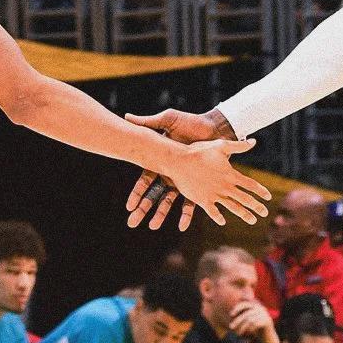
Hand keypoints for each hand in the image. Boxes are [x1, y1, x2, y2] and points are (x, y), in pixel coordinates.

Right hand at [125, 107, 230, 229]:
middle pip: (154, 194)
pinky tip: (182, 225)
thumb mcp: (168, 120)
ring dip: (161, 213)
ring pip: (169, 200)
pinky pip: (192, 201)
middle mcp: (170, 172)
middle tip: (133, 222)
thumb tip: (126, 117)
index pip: (145, 180)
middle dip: (144, 208)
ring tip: (154, 226)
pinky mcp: (198, 184)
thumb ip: (148, 121)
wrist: (215, 128)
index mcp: (161, 160)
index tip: (129, 205)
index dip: (137, 193)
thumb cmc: (191, 123)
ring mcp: (184, 180)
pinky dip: (187, 214)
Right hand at [163, 138, 269, 229]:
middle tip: (265, 213)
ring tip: (252, 220)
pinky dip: (218, 217)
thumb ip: (238, 145)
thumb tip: (253, 141)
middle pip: (245, 198)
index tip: (268, 197)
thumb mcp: (220, 145)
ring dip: (244, 214)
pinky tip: (223, 221)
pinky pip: (213, 211)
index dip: (260, 191)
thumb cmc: (199, 151)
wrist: (179, 161)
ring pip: (233, 207)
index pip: (250, 184)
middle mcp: (225, 187)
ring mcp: (214, 195)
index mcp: (230, 175)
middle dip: (257, 206)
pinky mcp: (202, 200)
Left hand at [228, 299, 278, 342]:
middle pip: (246, 313)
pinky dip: (248, 329)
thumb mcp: (249, 320)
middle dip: (237, 320)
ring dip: (242, 327)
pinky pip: (255, 324)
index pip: (245, 304)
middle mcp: (261, 308)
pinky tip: (246, 334)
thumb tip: (230, 314)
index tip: (231, 314)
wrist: (268, 338)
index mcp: (256, 306)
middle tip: (231, 327)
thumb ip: (242, 316)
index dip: (237, 308)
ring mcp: (265, 314)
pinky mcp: (267, 321)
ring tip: (238, 333)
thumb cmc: (256, 329)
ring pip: (249, 320)